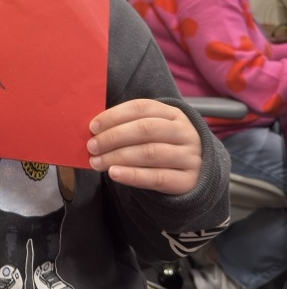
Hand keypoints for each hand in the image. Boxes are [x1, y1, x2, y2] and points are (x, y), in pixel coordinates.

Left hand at [86, 99, 201, 194]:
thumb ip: (130, 126)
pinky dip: (133, 175)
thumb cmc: (164, 146)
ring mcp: (189, 156)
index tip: (93, 126)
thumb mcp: (154, 130)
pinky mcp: (189, 180)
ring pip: (150, 153)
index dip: (114, 116)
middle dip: (113, 137)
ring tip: (97, 162)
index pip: (141, 108)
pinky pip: (157, 178)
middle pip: (145, 129)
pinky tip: (114, 174)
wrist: (197, 174)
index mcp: (173, 114)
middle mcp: (184, 132)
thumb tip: (95, 130)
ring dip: (118, 157)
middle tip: (92, 146)